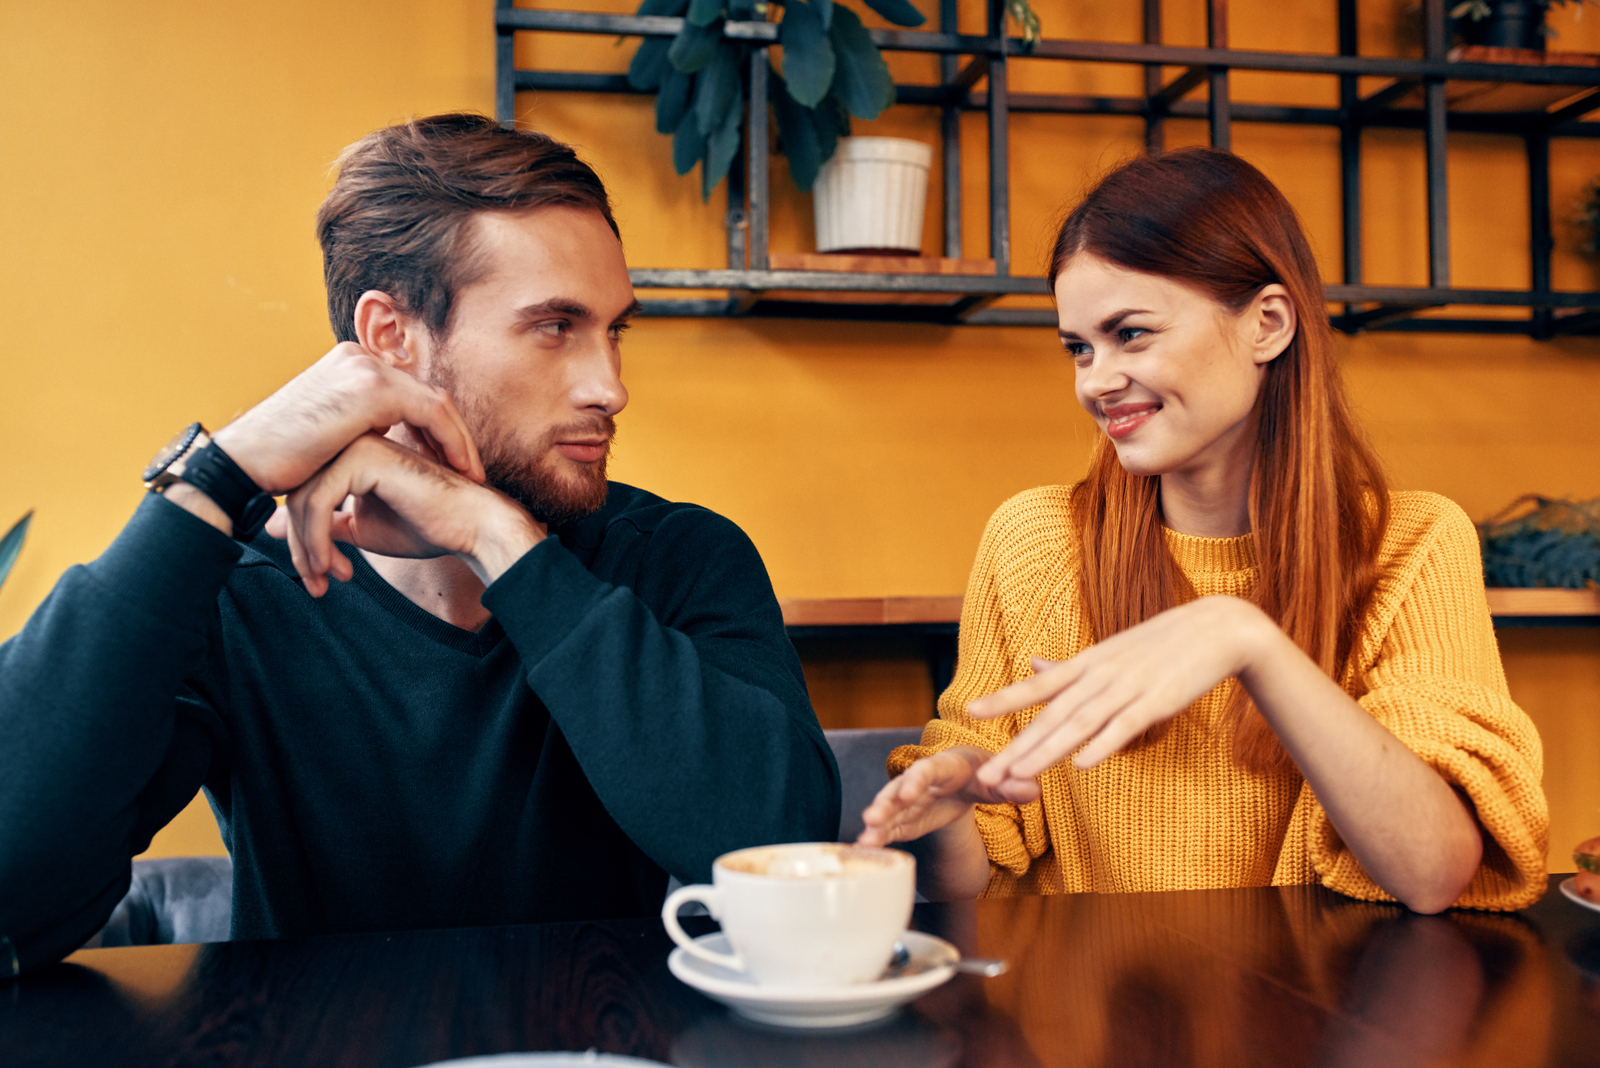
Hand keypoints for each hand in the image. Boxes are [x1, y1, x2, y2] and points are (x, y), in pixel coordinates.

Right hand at [210, 342, 483, 493]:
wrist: (241, 463)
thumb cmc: (276, 462)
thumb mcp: (324, 434)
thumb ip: (355, 427)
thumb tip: (379, 441)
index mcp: (347, 365)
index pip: (408, 393)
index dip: (435, 429)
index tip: (451, 464)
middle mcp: (357, 357)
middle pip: (427, 394)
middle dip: (453, 435)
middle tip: (471, 471)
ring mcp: (364, 368)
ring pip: (436, 403)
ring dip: (459, 442)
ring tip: (471, 477)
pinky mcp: (370, 389)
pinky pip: (432, 414)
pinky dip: (452, 443)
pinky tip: (460, 473)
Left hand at [265, 433, 543, 595]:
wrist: (473, 527)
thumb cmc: (428, 526)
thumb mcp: (361, 527)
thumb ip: (322, 523)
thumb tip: (272, 527)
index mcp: (350, 451)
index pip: (303, 491)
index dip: (303, 538)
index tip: (318, 575)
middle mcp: (351, 440)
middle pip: (296, 494)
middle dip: (300, 546)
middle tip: (317, 583)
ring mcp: (357, 444)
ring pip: (301, 499)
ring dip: (306, 548)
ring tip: (324, 578)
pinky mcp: (364, 459)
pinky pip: (318, 502)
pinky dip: (316, 541)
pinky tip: (335, 566)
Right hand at [857, 746, 1027, 846]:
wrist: (968, 775)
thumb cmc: (983, 774)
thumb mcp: (1000, 779)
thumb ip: (1014, 785)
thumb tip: (1030, 788)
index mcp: (946, 766)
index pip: (930, 769)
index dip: (917, 779)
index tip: (908, 791)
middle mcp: (922, 780)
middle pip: (901, 788)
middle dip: (887, 802)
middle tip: (872, 816)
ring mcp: (911, 799)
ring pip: (890, 808)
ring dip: (877, 822)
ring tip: (864, 839)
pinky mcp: (907, 818)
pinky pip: (890, 826)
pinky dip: (878, 836)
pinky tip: (866, 848)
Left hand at [969, 596, 1268, 793]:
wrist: (1217, 627)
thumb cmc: (1161, 644)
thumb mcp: (1109, 651)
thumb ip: (1071, 667)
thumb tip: (1034, 666)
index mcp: (1087, 663)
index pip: (1038, 686)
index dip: (1004, 698)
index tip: (971, 711)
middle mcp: (1100, 675)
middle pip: (1051, 715)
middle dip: (1017, 747)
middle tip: (986, 774)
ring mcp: (1128, 688)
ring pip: (1080, 724)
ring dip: (1048, 752)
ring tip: (1019, 775)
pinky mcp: (1158, 702)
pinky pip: (1124, 727)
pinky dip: (1102, 746)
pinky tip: (1081, 766)